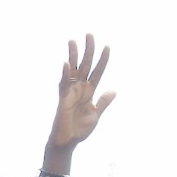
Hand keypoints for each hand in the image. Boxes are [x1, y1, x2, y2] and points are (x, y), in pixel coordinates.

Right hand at [47, 36, 115, 151]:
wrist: (67, 141)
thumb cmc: (80, 130)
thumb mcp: (95, 115)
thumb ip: (103, 103)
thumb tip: (113, 91)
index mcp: (90, 92)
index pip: (98, 72)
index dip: (103, 60)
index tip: (107, 47)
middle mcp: (80, 88)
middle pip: (85, 65)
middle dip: (88, 51)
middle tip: (90, 35)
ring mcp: (70, 92)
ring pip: (72, 70)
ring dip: (73, 56)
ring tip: (73, 41)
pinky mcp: (62, 99)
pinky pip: (63, 85)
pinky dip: (65, 75)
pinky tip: (66, 64)